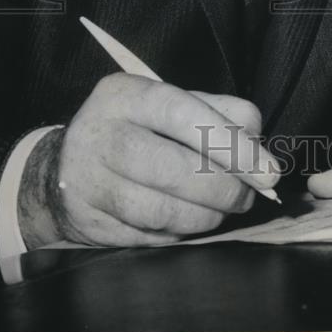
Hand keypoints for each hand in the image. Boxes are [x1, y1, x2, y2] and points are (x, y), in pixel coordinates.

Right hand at [18, 74, 279, 247]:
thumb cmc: (135, 128)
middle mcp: (102, 134)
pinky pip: (149, 237)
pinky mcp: (89, 223)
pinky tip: (191, 221)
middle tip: (248, 196)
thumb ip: (220, 113)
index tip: (268, 172)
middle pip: (173, 168)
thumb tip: (259, 144)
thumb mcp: (170, 104)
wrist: (62, 167)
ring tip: (223, 209)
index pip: (184, 114)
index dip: (232, 144)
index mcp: (126, 94)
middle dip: (224, 188)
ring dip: (207, 216)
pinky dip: (181, 233)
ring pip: (162, 211)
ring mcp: (90, 183)